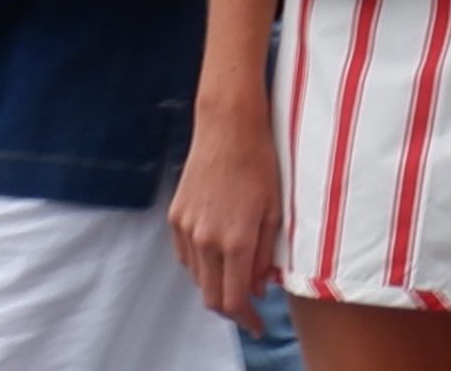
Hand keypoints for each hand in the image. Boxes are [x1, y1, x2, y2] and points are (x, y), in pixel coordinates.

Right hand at [169, 100, 281, 336]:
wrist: (228, 126)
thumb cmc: (259, 162)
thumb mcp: (274, 211)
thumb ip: (266, 255)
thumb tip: (257, 288)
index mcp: (235, 240)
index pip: (234, 300)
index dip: (246, 319)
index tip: (257, 325)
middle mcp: (206, 240)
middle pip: (211, 297)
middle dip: (230, 308)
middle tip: (247, 306)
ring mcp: (186, 227)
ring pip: (198, 278)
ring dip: (215, 285)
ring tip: (234, 275)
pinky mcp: (176, 215)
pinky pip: (185, 255)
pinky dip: (200, 264)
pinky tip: (216, 253)